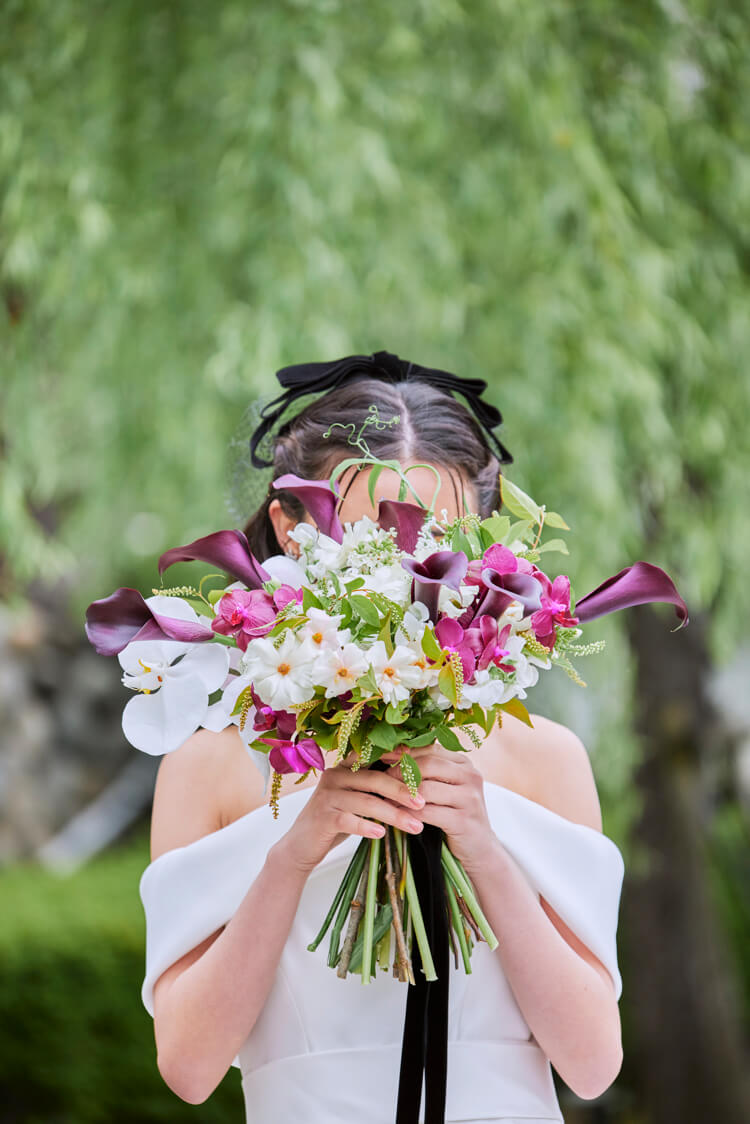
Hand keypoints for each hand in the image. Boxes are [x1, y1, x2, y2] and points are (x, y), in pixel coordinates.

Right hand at [277, 754, 427, 873]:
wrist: (302, 845)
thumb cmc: (336, 820)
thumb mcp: (357, 800)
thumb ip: (376, 791)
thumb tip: (416, 790)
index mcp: (345, 766)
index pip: (376, 758)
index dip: (399, 763)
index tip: (424, 771)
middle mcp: (335, 775)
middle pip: (375, 779)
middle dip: (403, 791)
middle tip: (423, 803)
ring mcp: (327, 795)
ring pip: (366, 801)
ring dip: (394, 815)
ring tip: (415, 826)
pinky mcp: (322, 816)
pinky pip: (349, 819)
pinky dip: (367, 826)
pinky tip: (382, 833)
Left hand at [380, 744, 495, 873]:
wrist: (480, 847)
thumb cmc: (456, 814)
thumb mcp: (446, 788)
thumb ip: (428, 772)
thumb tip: (394, 754)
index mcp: (465, 764)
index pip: (431, 750)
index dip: (405, 753)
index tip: (383, 756)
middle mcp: (471, 776)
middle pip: (428, 765)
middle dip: (401, 771)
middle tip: (381, 779)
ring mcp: (469, 798)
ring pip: (426, 789)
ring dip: (400, 794)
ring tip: (384, 797)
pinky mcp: (463, 820)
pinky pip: (427, 812)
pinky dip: (407, 813)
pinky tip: (396, 815)